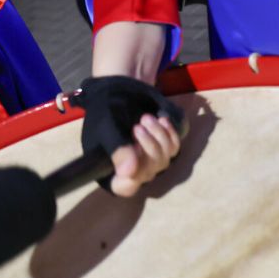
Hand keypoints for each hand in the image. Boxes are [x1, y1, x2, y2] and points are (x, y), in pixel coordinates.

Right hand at [72, 76, 185, 198]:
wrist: (117, 90)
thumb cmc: (105, 109)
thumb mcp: (105, 126)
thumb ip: (117, 149)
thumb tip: (130, 173)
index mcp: (110, 169)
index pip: (124, 187)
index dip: (131, 179)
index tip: (132, 160)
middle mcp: (132, 170)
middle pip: (148, 172)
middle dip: (147, 147)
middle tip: (138, 125)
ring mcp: (149, 159)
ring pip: (163, 160)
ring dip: (158, 138)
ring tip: (146, 118)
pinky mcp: (162, 147)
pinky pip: (173, 149)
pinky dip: (170, 135)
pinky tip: (162, 119)